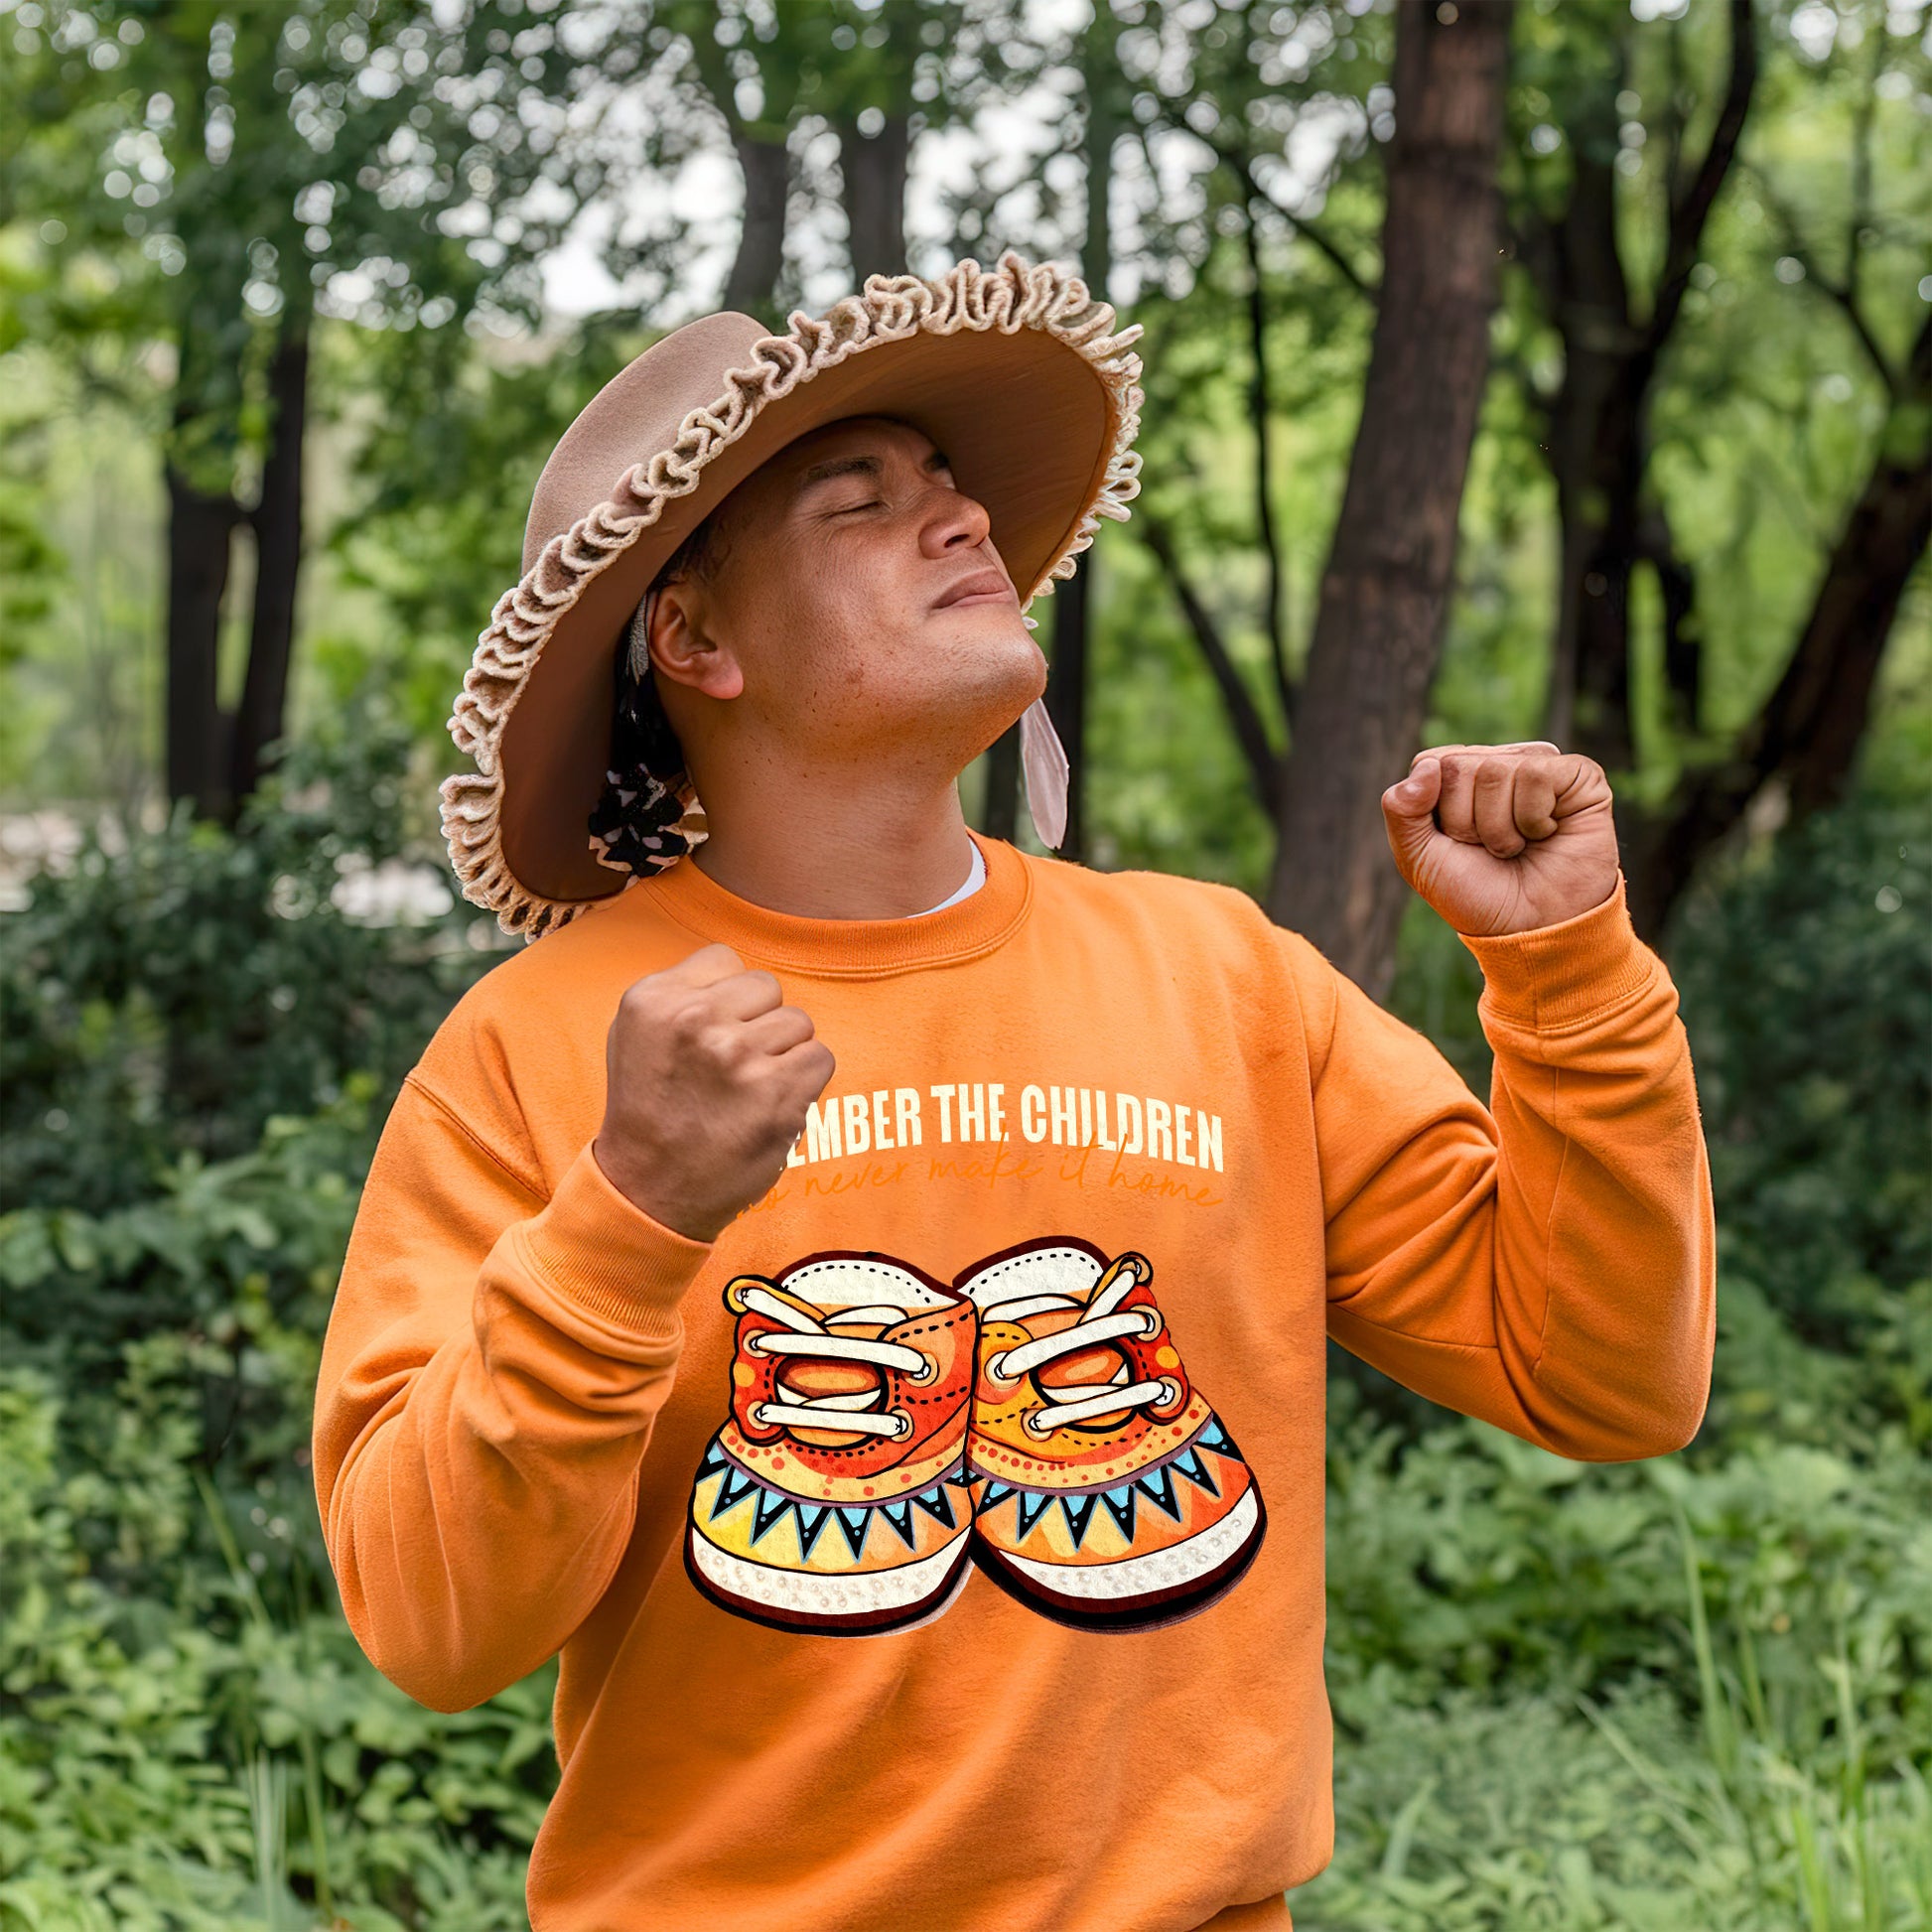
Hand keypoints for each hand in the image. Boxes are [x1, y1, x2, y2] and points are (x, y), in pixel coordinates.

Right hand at [594, 944, 833, 1242]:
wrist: (649, 1192)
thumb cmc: (650, 1109)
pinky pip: (820, 1057)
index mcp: (654, 998)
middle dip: (758, 1023)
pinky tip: (771, 1105)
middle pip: (767, 987)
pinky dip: (805, 1082)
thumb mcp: (635, 1035)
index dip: (726, 1000)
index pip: (725, 958)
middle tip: (731, 1068)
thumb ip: (682, 992)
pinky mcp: (777, 1093)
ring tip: (748, 1090)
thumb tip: (736, 970)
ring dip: (783, 1055)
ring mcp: (737, 1056)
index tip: (711, 1034)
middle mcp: (694, 1019)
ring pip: (798, 1022)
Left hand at [1380, 741, 1619, 936]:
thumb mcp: (1420, 859)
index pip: (1429, 764)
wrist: (1531, 930)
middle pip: (1459, 767)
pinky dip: (1533, 818)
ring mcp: (1539, 766)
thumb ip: (1401, 810)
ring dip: (1501, 828)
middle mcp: (1499, 765)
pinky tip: (1547, 834)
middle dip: (1467, 823)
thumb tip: (1427, 764)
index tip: (1456, 843)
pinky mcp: (1578, 775)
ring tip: (1519, 847)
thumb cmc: (1478, 894)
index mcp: (1461, 778)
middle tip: (1492, 850)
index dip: (1436, 812)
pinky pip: (1536, 773)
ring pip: (1496, 770)